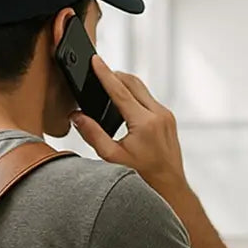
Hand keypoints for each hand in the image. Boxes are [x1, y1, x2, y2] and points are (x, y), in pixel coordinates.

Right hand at [71, 56, 187, 193]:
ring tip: (107, 86)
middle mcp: (159, 115)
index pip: (120, 91)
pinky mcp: (168, 119)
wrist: (170, 187)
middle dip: (115, 75)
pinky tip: (123, 103)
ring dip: (125, 85)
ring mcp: (166, 115)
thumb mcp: (112, 158)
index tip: (96, 60)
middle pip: (133, 83)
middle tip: (98, 72)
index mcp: (145, 123)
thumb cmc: (143, 177)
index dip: (105, 74)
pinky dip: (134, 96)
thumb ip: (93, 134)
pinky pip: (148, 99)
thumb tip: (77, 117)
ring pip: (142, 89)